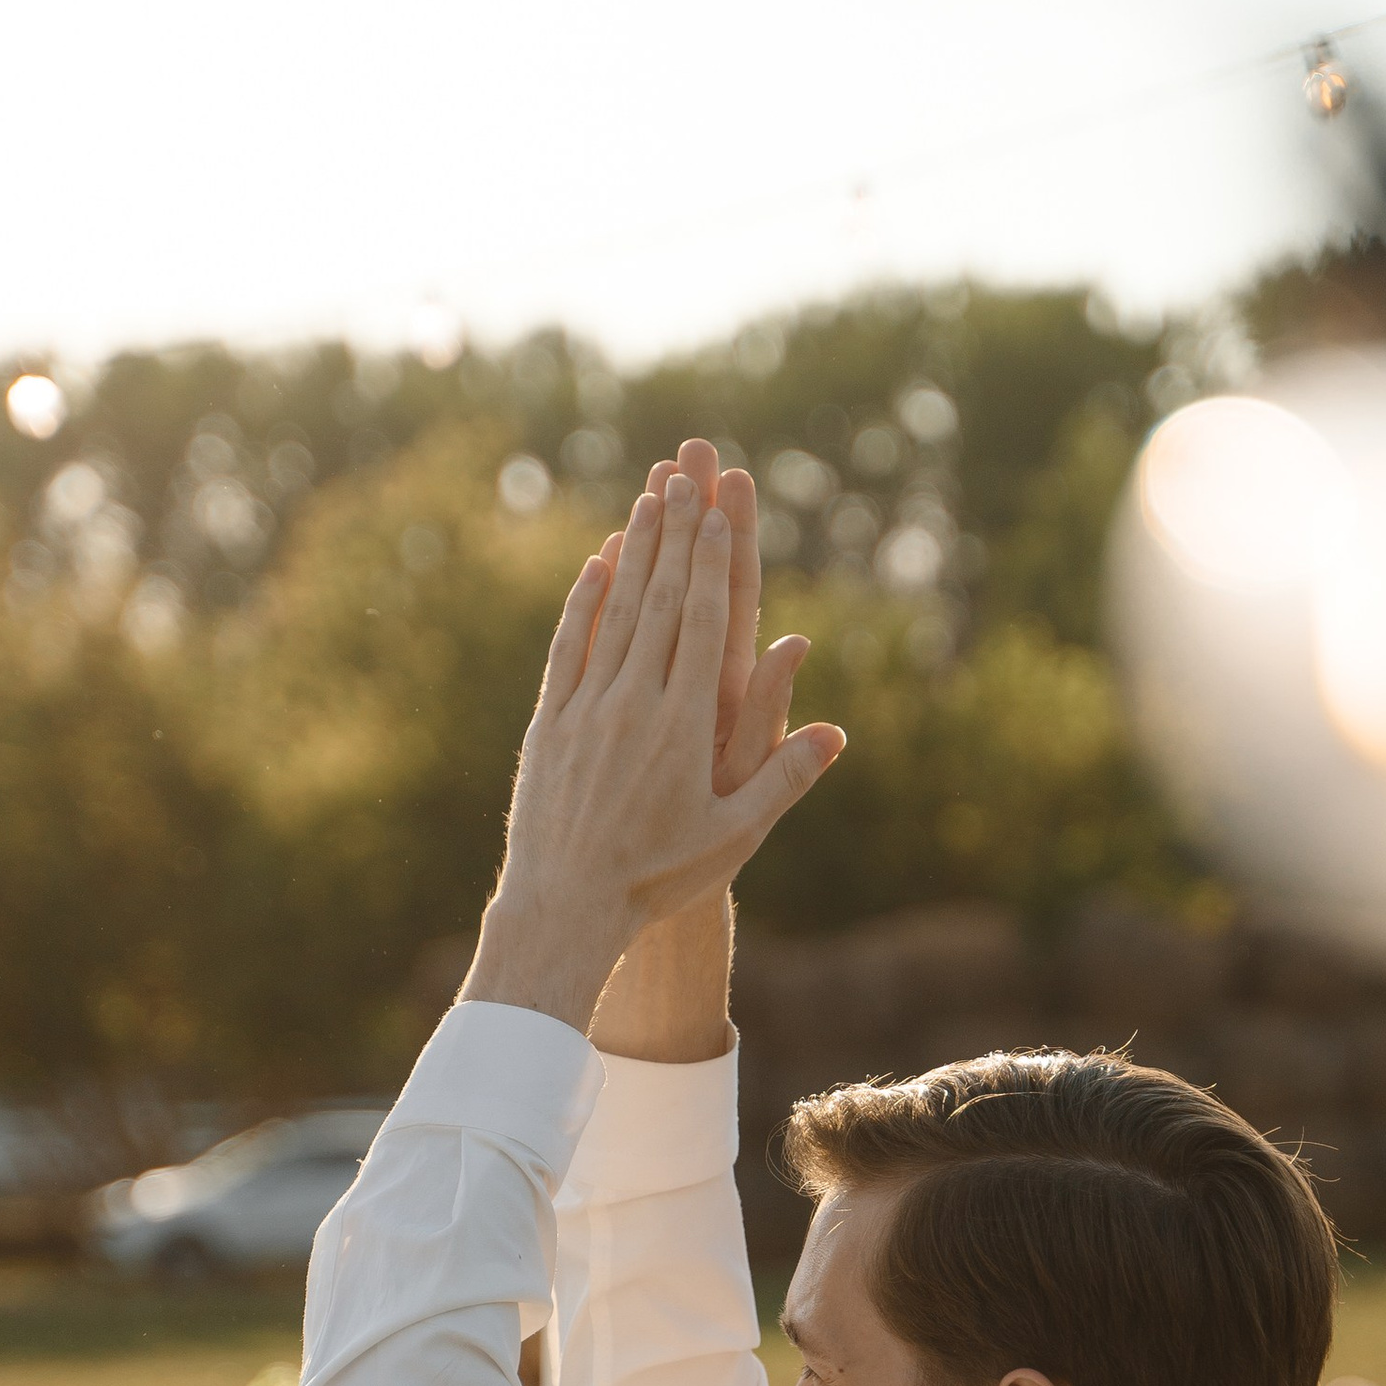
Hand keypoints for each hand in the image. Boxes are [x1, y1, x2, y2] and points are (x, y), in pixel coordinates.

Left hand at [465, 464, 841, 1032]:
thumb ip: (784, 777)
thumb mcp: (734, 835)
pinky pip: (568, 648)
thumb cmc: (660, 879)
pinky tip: (594, 565)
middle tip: (686, 477)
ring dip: (633, 553)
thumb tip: (838, 731)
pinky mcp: (548, 724)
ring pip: (614, 614)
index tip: (717, 513)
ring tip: (647, 500)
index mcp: (686, 727)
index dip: (711, 563)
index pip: (705, 626)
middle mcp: (635, 704)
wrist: (567, 908)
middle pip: (661, 602)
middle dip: (676, 536)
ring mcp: (586, 709)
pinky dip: (583, 602)